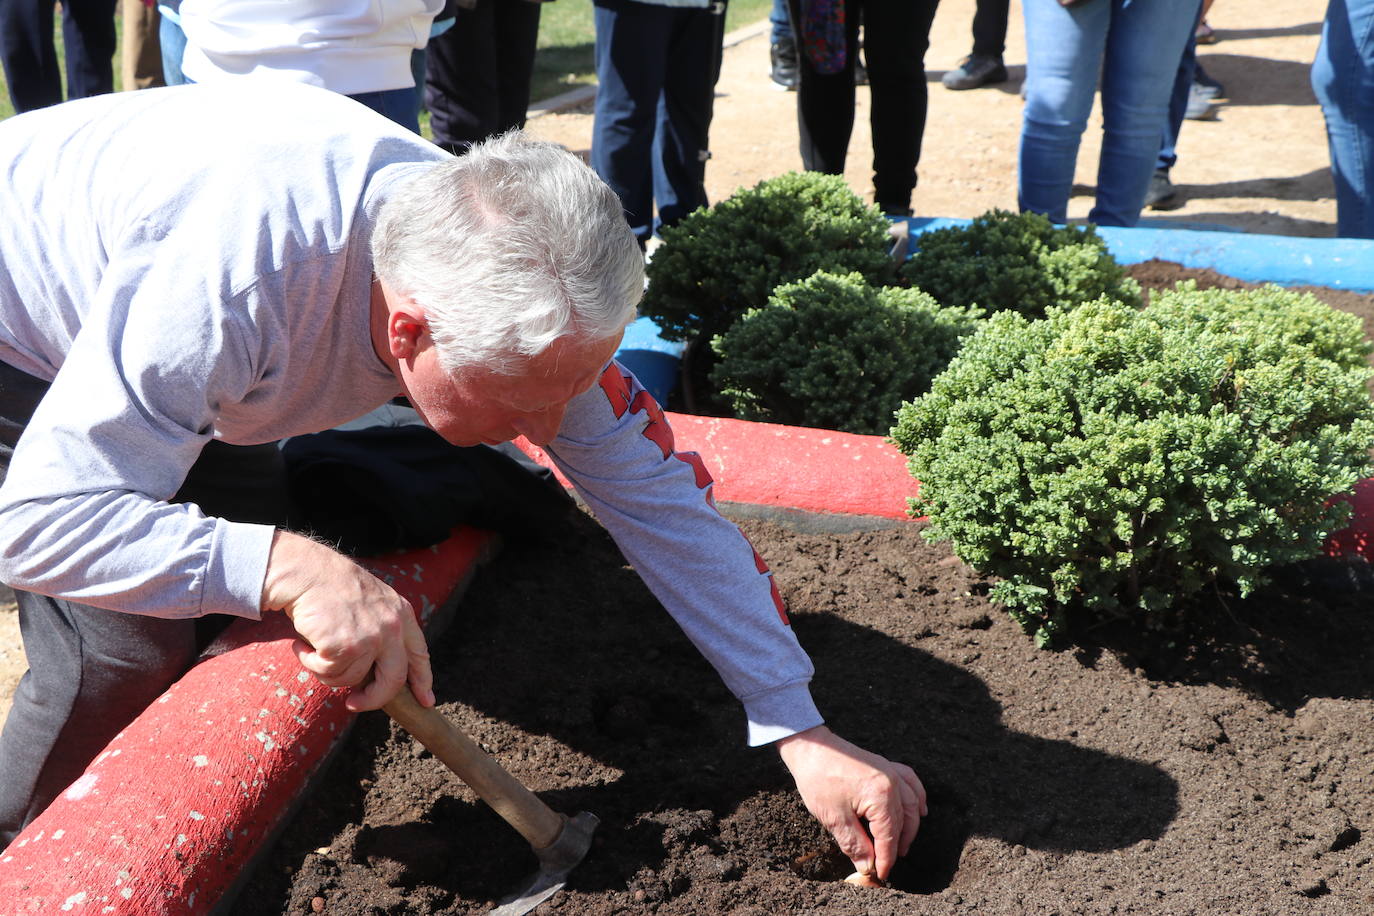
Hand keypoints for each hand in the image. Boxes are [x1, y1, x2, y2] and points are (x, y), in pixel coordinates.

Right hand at [261, 530, 433, 711]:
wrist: (306, 571)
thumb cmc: (331, 587)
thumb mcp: (372, 602)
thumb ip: (383, 630)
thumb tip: (377, 671)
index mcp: (401, 614)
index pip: (419, 654)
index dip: (422, 680)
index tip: (425, 700)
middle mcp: (392, 627)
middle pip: (393, 680)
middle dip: (373, 699)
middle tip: (354, 703)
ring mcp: (369, 638)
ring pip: (351, 679)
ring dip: (328, 671)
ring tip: (314, 647)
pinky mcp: (344, 647)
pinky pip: (327, 673)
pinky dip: (310, 663)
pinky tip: (303, 644)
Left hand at [775, 725, 926, 879]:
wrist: (809, 747)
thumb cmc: (818, 779)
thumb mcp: (834, 818)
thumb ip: (854, 844)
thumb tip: (867, 867)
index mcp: (880, 796)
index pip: (889, 837)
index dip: (885, 860)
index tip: (880, 875)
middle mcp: (892, 782)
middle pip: (903, 822)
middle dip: (897, 846)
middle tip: (887, 865)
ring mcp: (890, 771)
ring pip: (911, 804)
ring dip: (909, 827)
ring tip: (902, 845)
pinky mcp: (884, 765)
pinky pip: (910, 781)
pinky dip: (916, 797)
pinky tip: (919, 809)